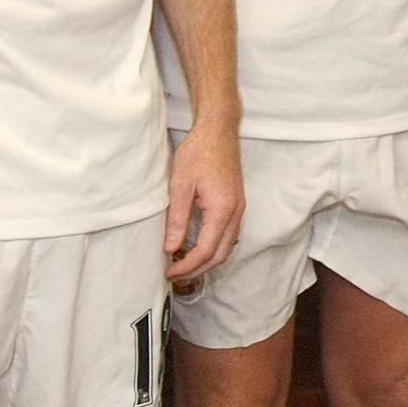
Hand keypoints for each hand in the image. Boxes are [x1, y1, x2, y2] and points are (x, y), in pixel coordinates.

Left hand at [165, 123, 242, 281]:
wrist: (218, 131)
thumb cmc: (198, 153)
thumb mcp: (180, 185)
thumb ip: (178, 220)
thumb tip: (171, 249)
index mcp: (222, 210)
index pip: (206, 251)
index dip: (187, 266)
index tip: (168, 272)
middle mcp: (235, 213)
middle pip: (221, 255)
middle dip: (198, 270)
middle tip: (174, 275)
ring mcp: (238, 209)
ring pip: (227, 247)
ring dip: (207, 260)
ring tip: (182, 264)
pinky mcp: (236, 204)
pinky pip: (228, 235)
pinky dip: (213, 248)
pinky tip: (195, 245)